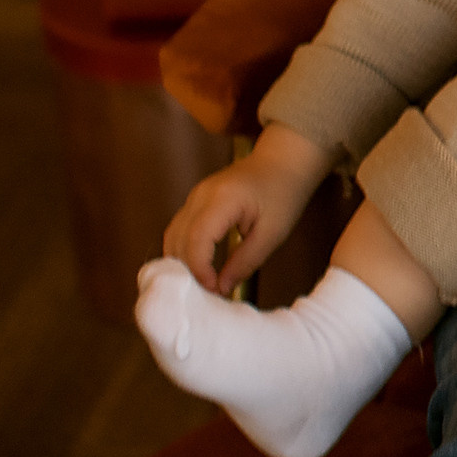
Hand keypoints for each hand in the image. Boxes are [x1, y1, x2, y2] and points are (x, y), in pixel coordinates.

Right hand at [158, 124, 331, 294]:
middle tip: (207, 294)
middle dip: (188, 271)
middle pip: (178, 240)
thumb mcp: (273, 232)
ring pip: (172, 236)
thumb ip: (246, 261)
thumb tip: (221, 288)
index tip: (213, 290)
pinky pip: (179, 230)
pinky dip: (183, 252)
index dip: (199, 269)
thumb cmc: (284, 193)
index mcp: (222, 199)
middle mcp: (200, 195)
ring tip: (202, 285)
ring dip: (181, 263)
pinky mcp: (195, 201)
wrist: (283, 161)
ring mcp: (194, 196)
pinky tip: (197, 269)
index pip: (197, 240)